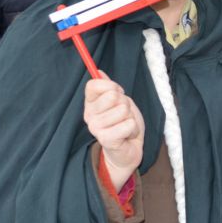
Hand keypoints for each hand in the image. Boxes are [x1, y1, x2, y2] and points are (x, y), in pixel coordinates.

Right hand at [83, 72, 143, 186]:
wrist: (127, 150)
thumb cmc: (123, 125)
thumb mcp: (119, 102)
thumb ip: (109, 88)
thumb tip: (99, 72)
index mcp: (90, 104)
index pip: (93, 85)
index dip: (111, 86)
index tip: (118, 94)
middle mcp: (89, 115)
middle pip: (112, 96)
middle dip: (125, 104)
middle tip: (123, 115)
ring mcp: (95, 128)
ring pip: (123, 110)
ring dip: (130, 118)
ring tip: (125, 126)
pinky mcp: (105, 139)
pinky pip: (128, 124)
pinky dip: (133, 128)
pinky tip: (127, 135)